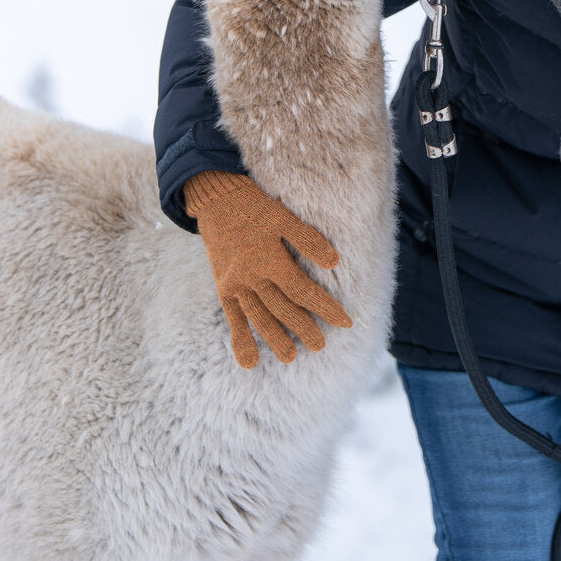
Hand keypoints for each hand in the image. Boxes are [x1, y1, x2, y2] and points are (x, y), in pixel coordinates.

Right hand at [184, 170, 351, 368]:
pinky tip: (250, 362)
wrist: (215, 199)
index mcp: (270, 259)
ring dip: (275, 339)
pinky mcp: (223, 287)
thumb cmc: (254, 206)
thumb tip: (335, 261)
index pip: (303, 291)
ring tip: (291, 357)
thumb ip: (308, 240)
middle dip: (304, 328)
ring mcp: (236, 284)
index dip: (326, 307)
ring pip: (259, 317)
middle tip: (320, 345)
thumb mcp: (283, 217)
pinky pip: (233, 318)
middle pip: (283, 309)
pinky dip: (241, 340)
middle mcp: (252, 276)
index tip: (345, 322)